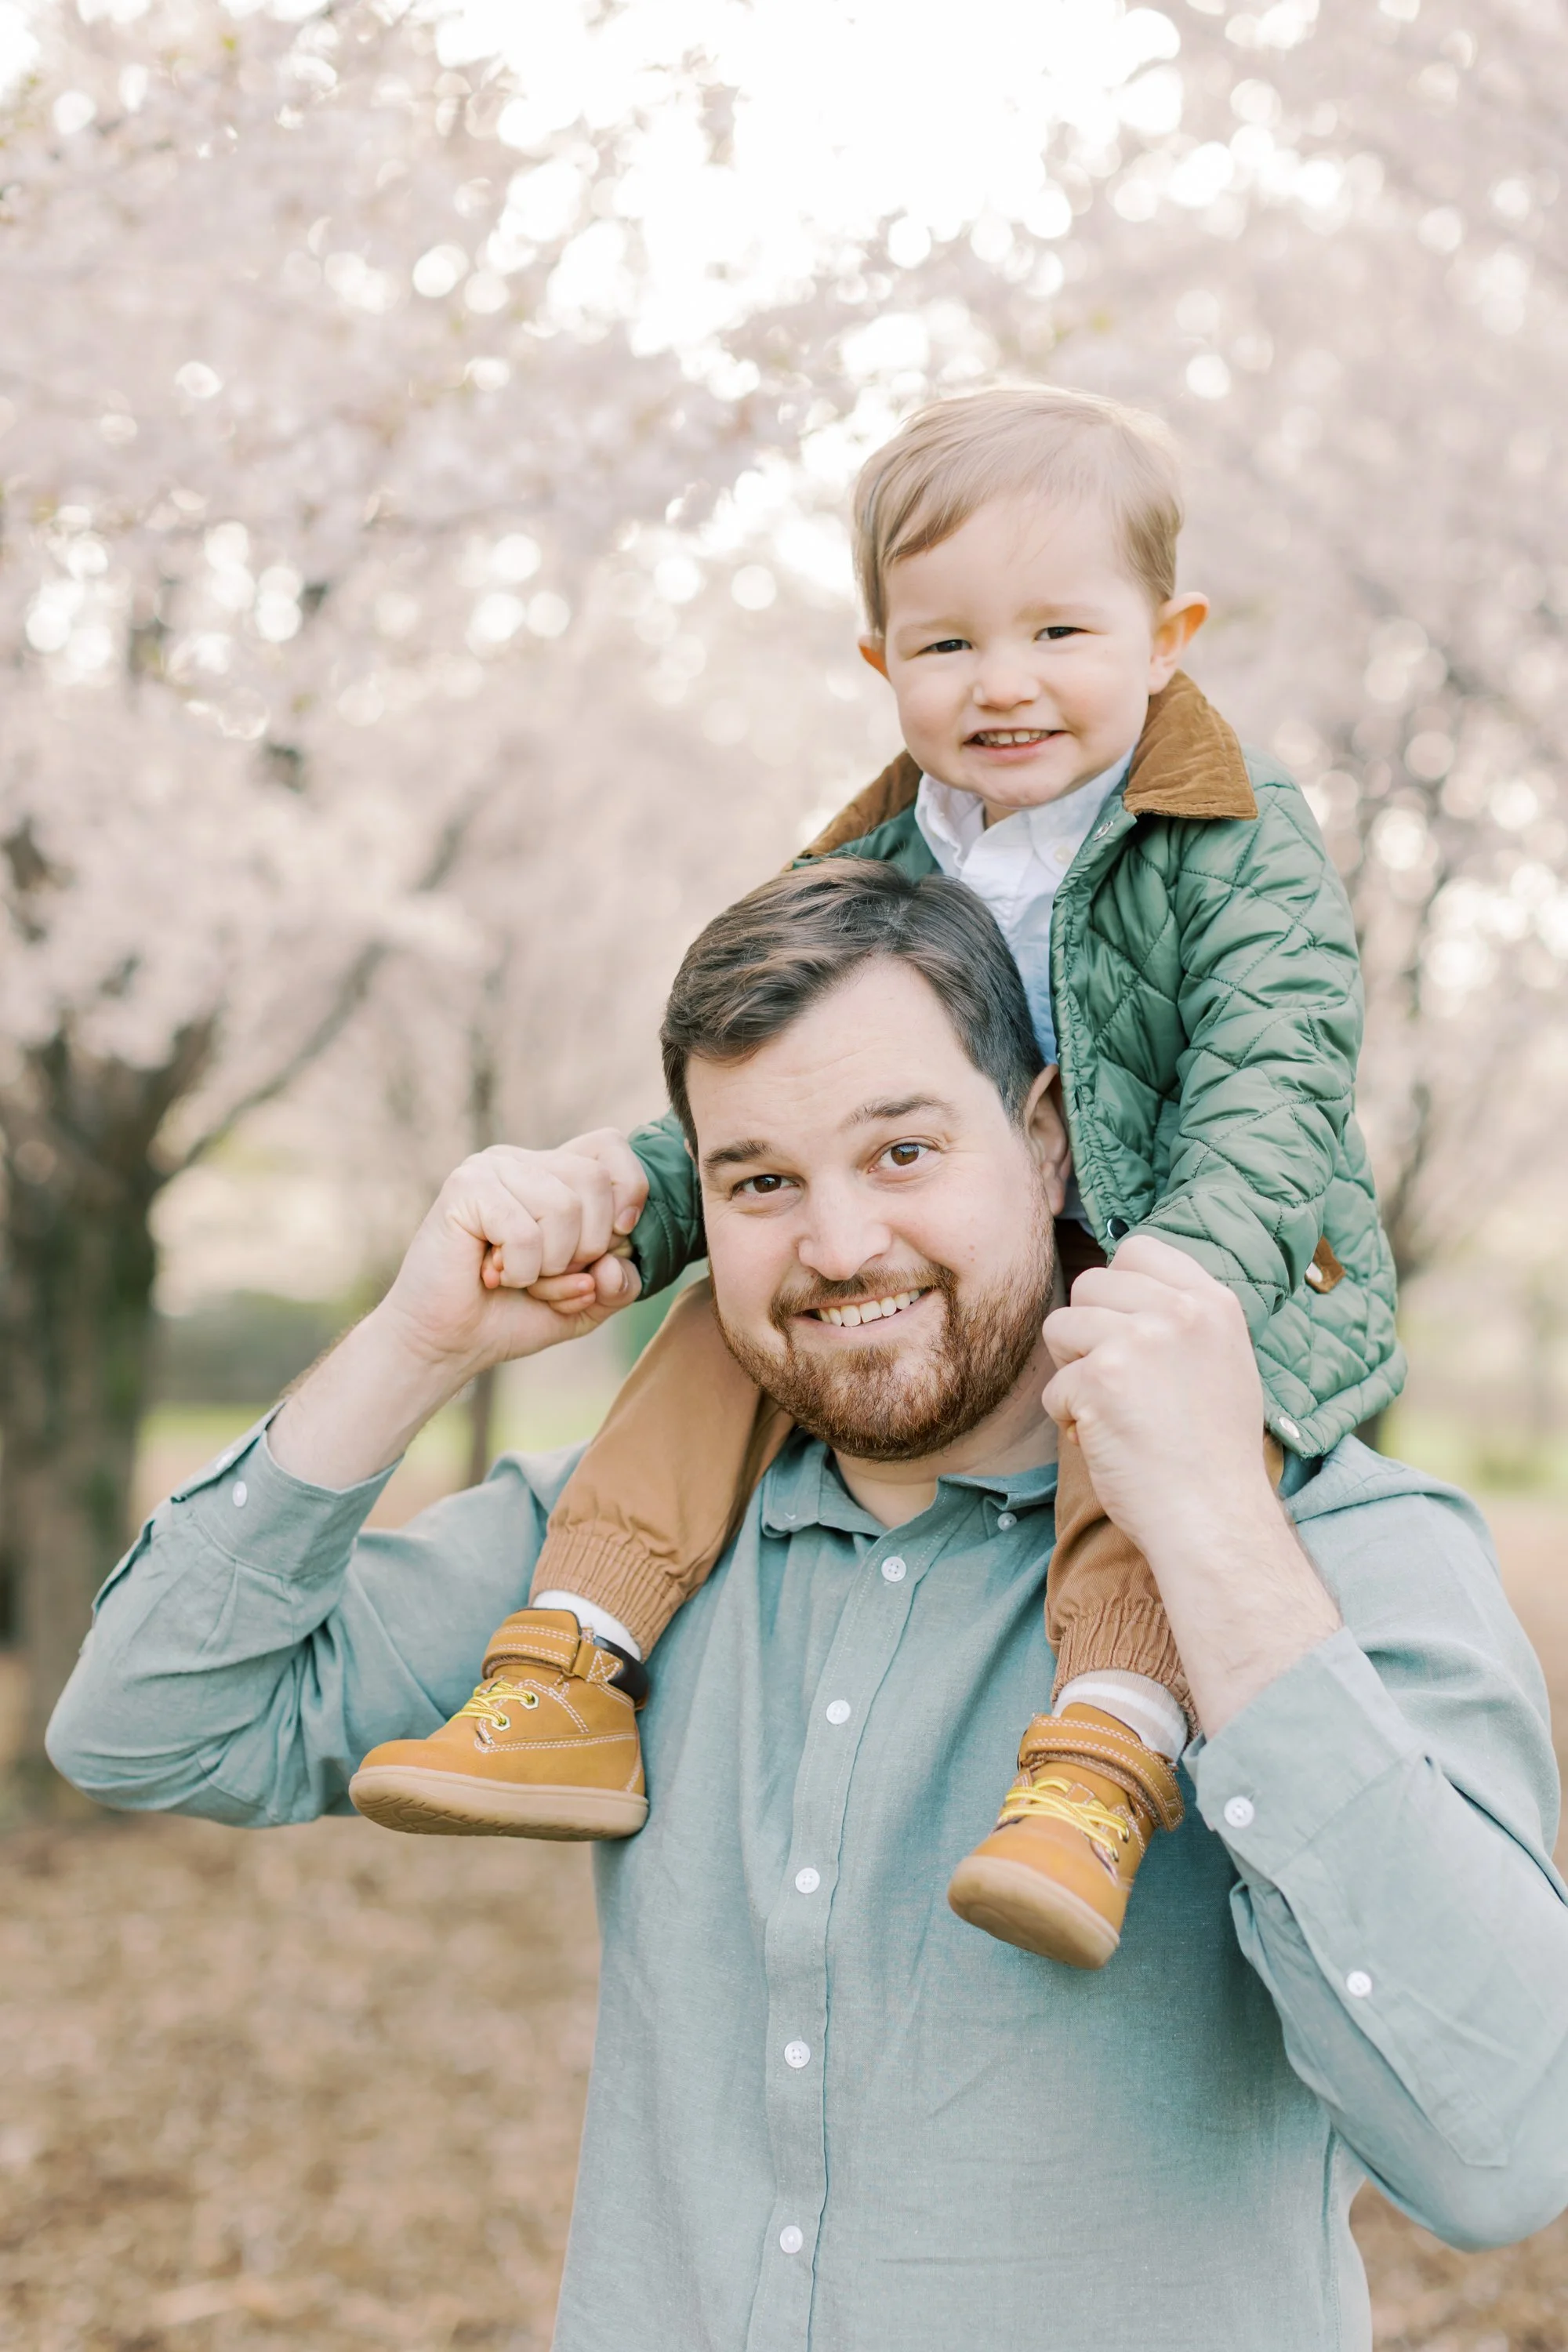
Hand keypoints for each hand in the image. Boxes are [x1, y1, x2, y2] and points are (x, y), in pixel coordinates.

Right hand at [380, 1143, 644, 1381]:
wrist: (447, 1343)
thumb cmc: (512, 1315)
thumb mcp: (586, 1302)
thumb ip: (621, 1283)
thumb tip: (613, 1263)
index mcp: (554, 1173)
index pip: (610, 1145)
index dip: (628, 1190)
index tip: (617, 1237)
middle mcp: (523, 1160)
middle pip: (594, 1180)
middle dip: (587, 1247)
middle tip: (547, 1272)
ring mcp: (491, 1168)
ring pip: (564, 1208)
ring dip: (550, 1265)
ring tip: (517, 1276)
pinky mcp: (465, 1188)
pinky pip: (525, 1232)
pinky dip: (520, 1272)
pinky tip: (492, 1276)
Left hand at [1042, 1236, 1339, 1734]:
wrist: (1214, 1518)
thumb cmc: (1213, 1454)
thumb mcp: (1224, 1364)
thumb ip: (1182, 1320)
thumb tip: (1118, 1286)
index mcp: (1214, 1304)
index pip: (1139, 1250)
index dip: (1116, 1289)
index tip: (1123, 1331)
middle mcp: (1179, 1312)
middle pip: (1090, 1285)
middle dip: (1087, 1333)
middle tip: (1116, 1384)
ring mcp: (1140, 1341)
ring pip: (1061, 1328)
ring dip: (1073, 1375)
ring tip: (1112, 1412)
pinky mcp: (1102, 1379)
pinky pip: (1055, 1388)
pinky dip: (1070, 1420)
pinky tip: (1106, 1441)